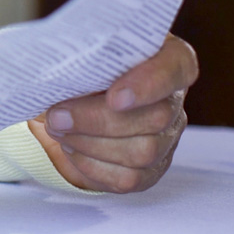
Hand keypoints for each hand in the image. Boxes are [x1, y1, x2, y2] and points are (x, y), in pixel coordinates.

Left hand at [28, 34, 197, 191]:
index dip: (150, 83)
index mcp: (163, 58)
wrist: (60, 108)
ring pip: (143, 151)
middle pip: (157, 117)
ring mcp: (166, 138)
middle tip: (57, 116)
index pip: (177, 66)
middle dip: (98, 120)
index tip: (115, 97)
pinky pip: (129, 178)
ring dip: (89, 143)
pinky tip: (70, 148)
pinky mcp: (150, 170)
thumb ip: (78, 56)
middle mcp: (171, 100)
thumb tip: (57, 69)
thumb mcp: (73, 55)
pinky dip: (91, 164)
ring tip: (58, 129)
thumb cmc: (72, 73)